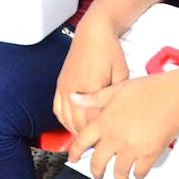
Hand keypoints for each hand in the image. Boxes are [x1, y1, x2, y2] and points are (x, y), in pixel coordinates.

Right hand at [54, 17, 128, 134]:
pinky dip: (64, 121)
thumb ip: (117, 96)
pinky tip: (72, 125)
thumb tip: (118, 115)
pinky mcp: (60, 84)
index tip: (109, 142)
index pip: (93, 120)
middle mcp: (74, 89)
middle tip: (100, 147)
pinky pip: (57, 109)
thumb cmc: (108, 50)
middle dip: (89, 137)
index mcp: (91, 87)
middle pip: (78, 123)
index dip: (101, 134)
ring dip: (76, 131)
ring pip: (66, 119)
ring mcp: (65, 87)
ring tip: (87, 140)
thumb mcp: (121, 73)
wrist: (93, 32)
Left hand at [68, 73, 178, 178]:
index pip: (82, 141)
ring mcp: (132, 148)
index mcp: (105, 121)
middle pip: (98, 162)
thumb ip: (93, 98)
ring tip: (121, 177)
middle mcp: (115, 137)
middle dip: (96, 172)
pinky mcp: (149, 154)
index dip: (75, 153)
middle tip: (98, 175)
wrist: (174, 96)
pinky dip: (138, 174)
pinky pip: (140, 172)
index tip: (73, 159)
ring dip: (119, 177)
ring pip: (119, 172)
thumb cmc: (147, 89)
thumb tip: (73, 98)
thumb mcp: (116, 89)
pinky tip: (138, 171)